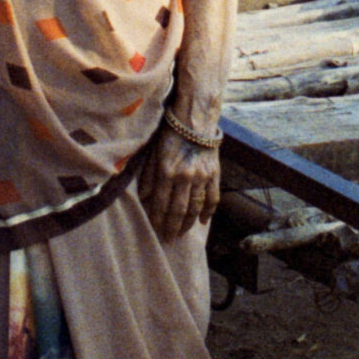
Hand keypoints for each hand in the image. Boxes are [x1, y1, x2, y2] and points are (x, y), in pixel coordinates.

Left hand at [139, 121, 219, 241]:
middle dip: (172, 227)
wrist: (195, 120)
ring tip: (182, 233)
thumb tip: (144, 198)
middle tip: (168, 239)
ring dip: (188, 223)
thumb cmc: (169, 134)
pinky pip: (213, 198)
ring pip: (196, 207)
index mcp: (167, 171)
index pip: (161, 203)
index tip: (155, 231)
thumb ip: (148, 176)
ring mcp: (202, 177)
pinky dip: (209, 212)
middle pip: (179, 210)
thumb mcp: (153, 152)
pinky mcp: (214, 174)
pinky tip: (203, 221)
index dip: (158, 219)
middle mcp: (185, 177)